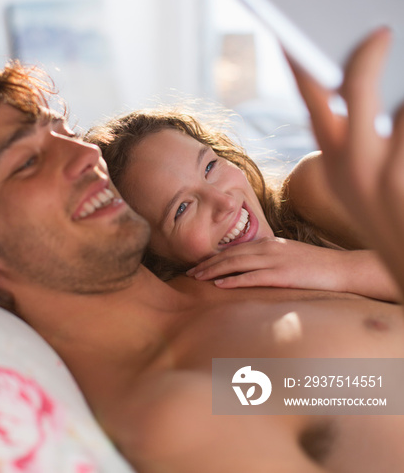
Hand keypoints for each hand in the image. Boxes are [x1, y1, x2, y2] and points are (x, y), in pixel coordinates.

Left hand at [187, 237, 350, 291]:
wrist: (340, 269)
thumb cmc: (315, 266)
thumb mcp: (288, 257)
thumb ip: (270, 259)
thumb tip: (253, 268)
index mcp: (268, 243)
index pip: (234, 249)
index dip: (214, 257)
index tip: (198, 265)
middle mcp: (268, 248)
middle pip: (230, 255)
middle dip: (207, 264)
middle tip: (188, 272)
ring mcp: (274, 261)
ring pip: (236, 264)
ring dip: (213, 271)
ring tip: (196, 278)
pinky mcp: (281, 275)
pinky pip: (252, 277)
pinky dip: (233, 280)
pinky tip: (219, 285)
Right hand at [287, 27, 403, 290]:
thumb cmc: (391, 216)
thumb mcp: (357, 181)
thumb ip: (351, 138)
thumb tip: (355, 87)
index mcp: (335, 161)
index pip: (310, 97)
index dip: (300, 61)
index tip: (291, 34)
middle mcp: (354, 166)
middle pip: (356, 84)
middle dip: (367, 53)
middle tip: (381, 32)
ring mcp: (385, 173)